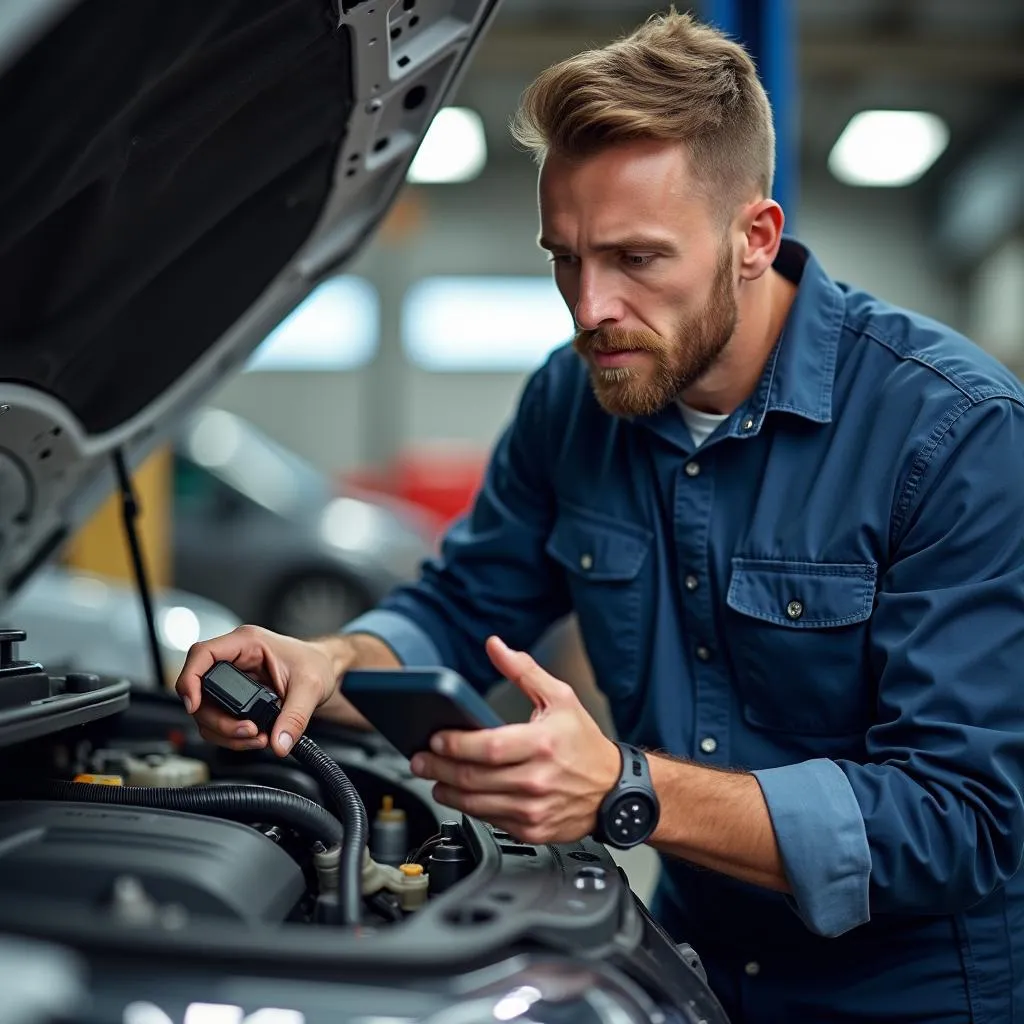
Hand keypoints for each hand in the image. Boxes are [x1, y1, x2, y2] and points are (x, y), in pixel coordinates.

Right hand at [174, 624, 347, 756]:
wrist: (324, 670)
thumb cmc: (315, 664)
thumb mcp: (310, 687)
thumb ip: (295, 716)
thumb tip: (280, 743)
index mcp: (247, 642)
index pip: (203, 654)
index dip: (190, 678)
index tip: (194, 705)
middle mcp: (234, 658)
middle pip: (201, 690)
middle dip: (219, 719)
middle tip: (248, 732)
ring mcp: (231, 679)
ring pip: (206, 711)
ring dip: (226, 732)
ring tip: (258, 738)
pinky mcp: (234, 697)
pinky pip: (219, 719)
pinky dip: (232, 735)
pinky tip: (255, 737)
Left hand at [409, 636, 619, 844]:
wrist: (614, 790)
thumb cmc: (585, 743)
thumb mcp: (560, 698)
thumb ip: (524, 671)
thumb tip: (496, 646)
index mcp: (542, 744)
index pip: (487, 747)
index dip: (455, 744)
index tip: (434, 738)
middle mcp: (537, 780)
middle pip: (473, 777)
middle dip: (438, 767)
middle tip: (419, 759)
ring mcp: (533, 809)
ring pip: (475, 803)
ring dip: (446, 790)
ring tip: (433, 776)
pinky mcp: (531, 830)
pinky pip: (489, 820)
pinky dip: (469, 807)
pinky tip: (460, 794)